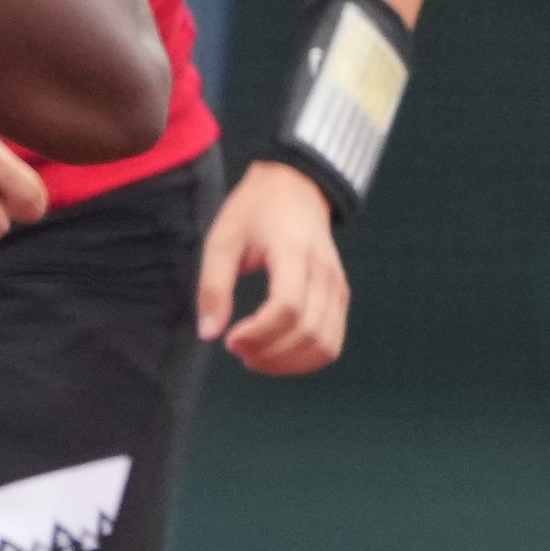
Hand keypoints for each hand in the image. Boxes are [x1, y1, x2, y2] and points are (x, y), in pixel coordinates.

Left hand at [198, 158, 348, 373]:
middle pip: (308, 331)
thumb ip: (213, 285)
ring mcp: (337, 285)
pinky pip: (333, 341)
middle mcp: (324, 272)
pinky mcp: (340, 296)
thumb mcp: (223, 239)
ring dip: (289, 363)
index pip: (287, 307)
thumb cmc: (254, 213)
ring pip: (326, 343)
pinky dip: (306, 359)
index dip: (258, 334)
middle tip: (237, 349)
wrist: (297, 188)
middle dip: (270, 354)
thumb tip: (209, 334)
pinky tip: (277, 353)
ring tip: (256, 356)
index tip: (228, 340)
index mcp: (294, 253)